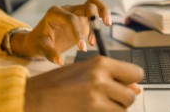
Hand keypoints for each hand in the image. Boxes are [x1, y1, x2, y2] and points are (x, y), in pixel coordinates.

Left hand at [13, 0, 111, 64]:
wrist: (37, 40)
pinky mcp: (81, 19)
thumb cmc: (38, 42)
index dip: (78, 32)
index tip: (82, 48)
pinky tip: (95, 39)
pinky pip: (94, 14)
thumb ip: (50, 53)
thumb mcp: (40, 48)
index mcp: (54, 13)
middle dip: (95, 14)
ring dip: (102, 12)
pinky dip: (100, 20)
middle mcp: (67, 10)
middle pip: (86, 4)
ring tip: (107, 24)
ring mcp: (75, 13)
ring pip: (93, 3)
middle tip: (102, 27)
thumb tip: (60, 61)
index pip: (70, 18)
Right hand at [25, 56, 143, 111]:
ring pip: (122, 110)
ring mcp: (96, 99)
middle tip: (105, 99)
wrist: (33, 97)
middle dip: (121, 100)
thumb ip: (111, 77)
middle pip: (130, 96)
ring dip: (113, 110)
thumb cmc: (56, 83)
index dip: (131, 82)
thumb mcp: (85, 71)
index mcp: (101, 63)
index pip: (136, 73)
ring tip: (96, 106)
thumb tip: (136, 89)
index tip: (124, 86)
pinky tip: (90, 110)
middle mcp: (100, 79)